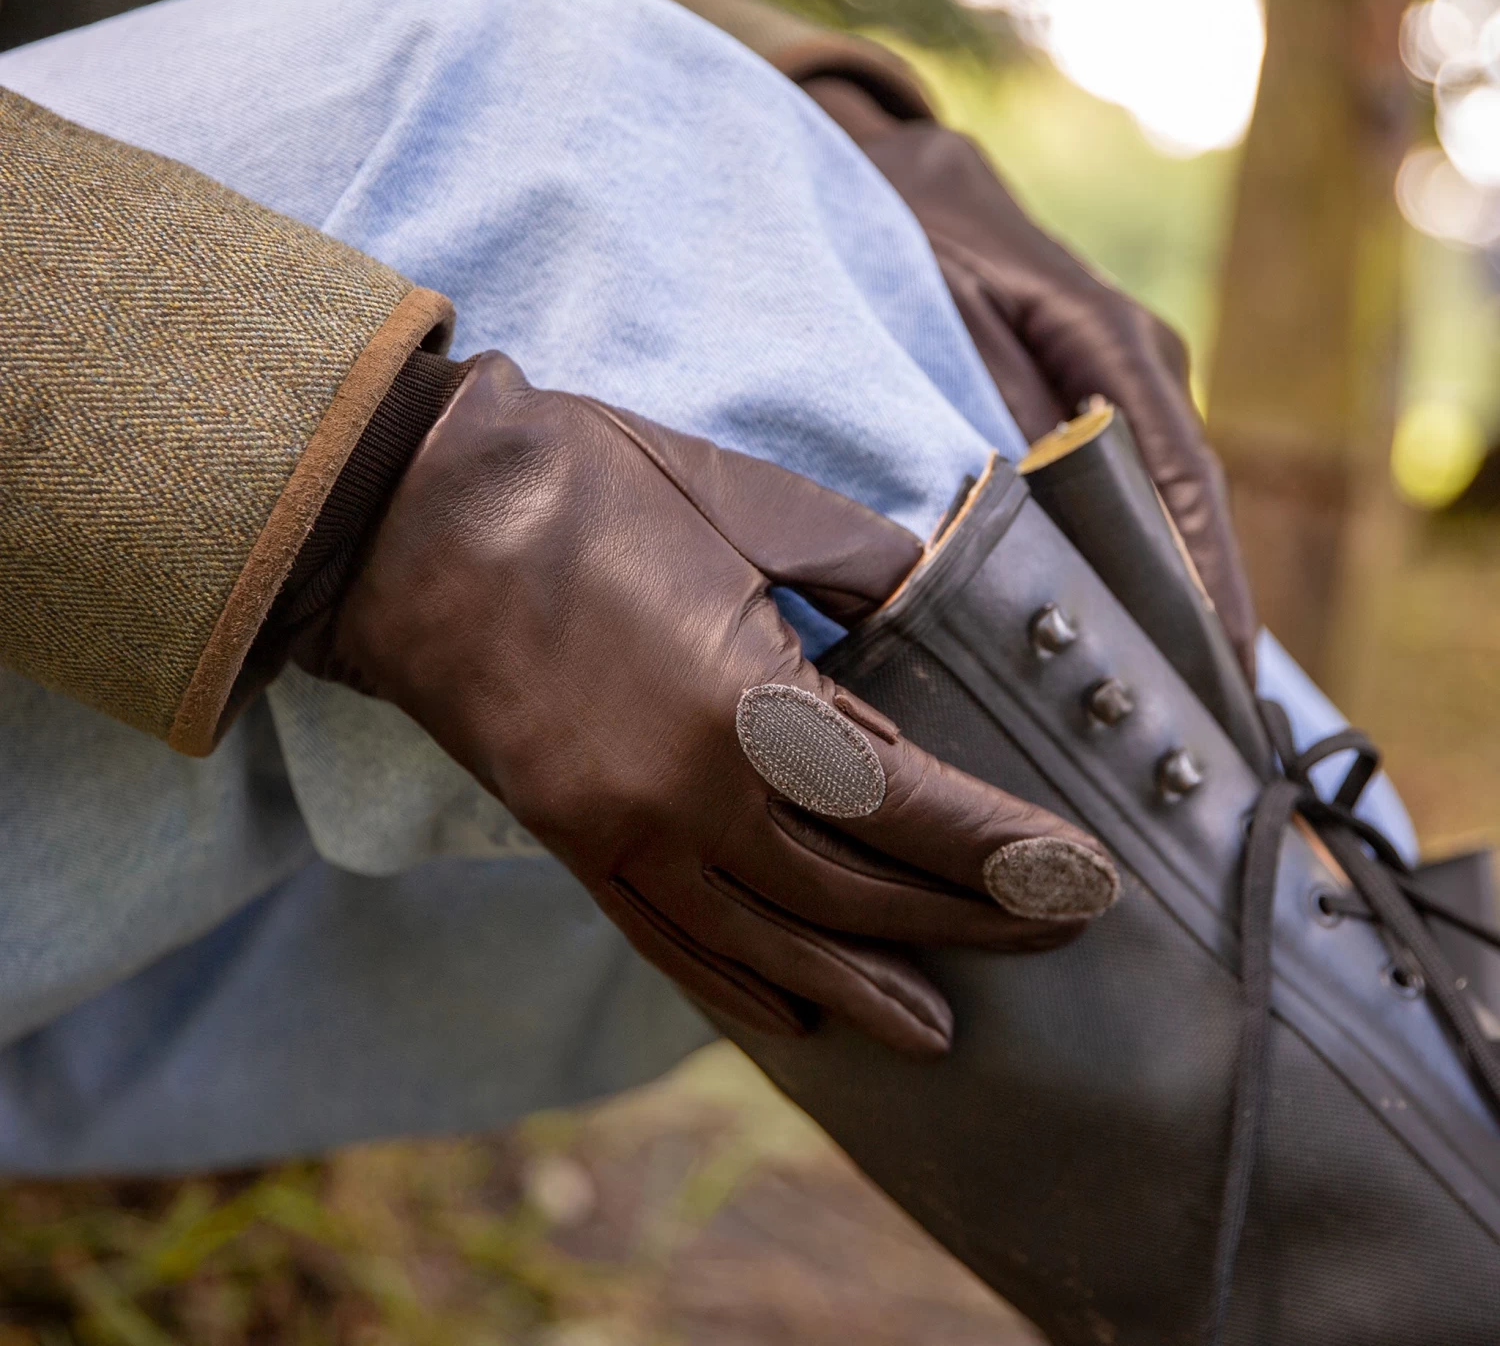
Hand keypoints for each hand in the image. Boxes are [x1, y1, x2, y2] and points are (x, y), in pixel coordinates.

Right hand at [299, 353, 1117, 1056]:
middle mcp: (685, 800)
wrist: (410, 514)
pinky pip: (663, 941)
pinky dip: (732, 987)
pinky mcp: (571, 841)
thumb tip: (925, 604)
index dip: (1003, 852)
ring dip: (856, 988)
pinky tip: (786, 1016)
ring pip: (761, 942)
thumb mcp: (749, 501)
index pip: (906, 806)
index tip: (1082, 880)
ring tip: (935, 1032)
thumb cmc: (587, 484)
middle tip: (1052, 934)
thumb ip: (858, 568)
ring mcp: (619, 834)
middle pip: (848, 890)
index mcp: (742, 706)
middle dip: (962, 919)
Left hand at [802, 77, 1257, 681]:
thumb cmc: (904, 231)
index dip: (1198, 579)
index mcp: (1105, 336)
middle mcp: (1133, 361)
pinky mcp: (1091, 396)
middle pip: (1181, 504)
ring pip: (1156, 503)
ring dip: (1162, 595)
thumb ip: (981, 397)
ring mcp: (1119, 379)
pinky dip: (1124, 557)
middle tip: (1195, 720)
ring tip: (1168, 700)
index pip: (1173, 475)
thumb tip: (1021, 508)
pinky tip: (1120, 628)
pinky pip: (1121, 488)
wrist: (898, 173)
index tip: (1215, 665)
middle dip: (1192, 611)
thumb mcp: (929, 304)